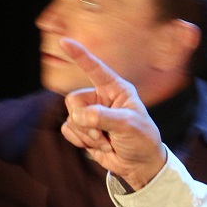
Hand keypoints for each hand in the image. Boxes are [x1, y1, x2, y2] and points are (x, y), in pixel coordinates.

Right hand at [56, 39, 167, 188]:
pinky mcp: (82, 128)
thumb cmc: (142, 140)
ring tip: (106, 141)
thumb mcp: (129, 126)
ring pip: (70, 117)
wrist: (139, 165)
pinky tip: (97, 145)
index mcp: (116, 90)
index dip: (80, 55)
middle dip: (86, 121)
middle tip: (105, 134)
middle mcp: (101, 98)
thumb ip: (105, 118)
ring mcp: (90, 113)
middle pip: (73, 100)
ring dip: (86, 135)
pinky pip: (67, 129)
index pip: (95, 69)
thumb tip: (80, 116)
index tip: (64, 41)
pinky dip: (80, 140)